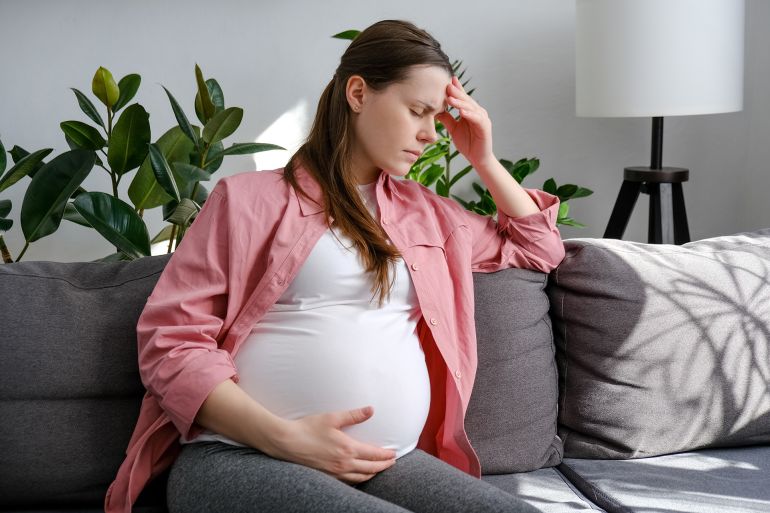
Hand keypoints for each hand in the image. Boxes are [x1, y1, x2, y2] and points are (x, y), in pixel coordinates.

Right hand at [274, 406, 396, 483]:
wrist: (286, 443)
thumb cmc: (308, 428)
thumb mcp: (332, 418)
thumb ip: (353, 415)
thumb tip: (370, 410)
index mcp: (347, 449)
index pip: (373, 454)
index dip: (386, 455)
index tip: (393, 454)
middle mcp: (343, 464)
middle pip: (370, 469)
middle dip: (383, 466)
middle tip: (391, 463)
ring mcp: (335, 473)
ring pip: (360, 477)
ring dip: (372, 474)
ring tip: (378, 470)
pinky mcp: (327, 477)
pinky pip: (348, 481)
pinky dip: (358, 479)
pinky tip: (359, 476)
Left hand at [435, 75, 494, 168]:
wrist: (478, 158)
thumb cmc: (468, 143)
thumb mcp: (453, 129)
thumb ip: (447, 118)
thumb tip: (435, 110)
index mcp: (470, 111)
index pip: (462, 98)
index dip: (456, 89)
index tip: (447, 80)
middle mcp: (477, 112)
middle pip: (466, 100)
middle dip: (456, 92)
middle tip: (447, 85)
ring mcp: (482, 119)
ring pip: (470, 107)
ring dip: (460, 102)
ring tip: (450, 98)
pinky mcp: (485, 127)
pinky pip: (477, 119)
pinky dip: (469, 114)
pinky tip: (462, 112)